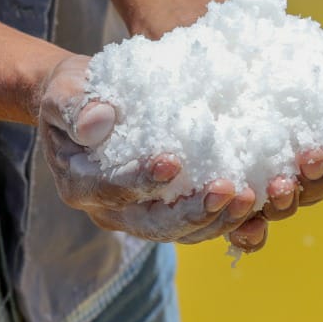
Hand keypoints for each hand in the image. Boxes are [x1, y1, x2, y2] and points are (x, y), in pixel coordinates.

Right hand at [36, 55, 259, 242]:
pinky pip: (199, 228)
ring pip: (181, 233)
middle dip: (192, 212)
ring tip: (250, 198)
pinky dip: (228, 224)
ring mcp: (140, 217)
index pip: (111, 189)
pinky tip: (258, 211)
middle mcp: (110, 211)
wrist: (86, 106)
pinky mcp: (167, 212)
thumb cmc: (76, 91)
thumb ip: (74, 105)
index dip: (141, 181)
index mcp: (80, 183)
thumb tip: (98, 123)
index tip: (173, 163)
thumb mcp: (64, 88)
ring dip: (218, 221)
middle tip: (229, 189)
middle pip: (153, 225)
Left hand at [239, 53, 322, 253]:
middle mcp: (292, 170)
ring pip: (282, 208)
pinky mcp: (224, 194)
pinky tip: (242, 230)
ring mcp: (259, 184)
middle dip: (317, 177)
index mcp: (318, 139)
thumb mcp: (300, 51)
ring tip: (277, 186)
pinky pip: (240, 226)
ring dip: (285, 202)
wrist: (204, 38)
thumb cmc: (261, 46)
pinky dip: (247, 233)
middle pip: (316, 188)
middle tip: (308, 158)